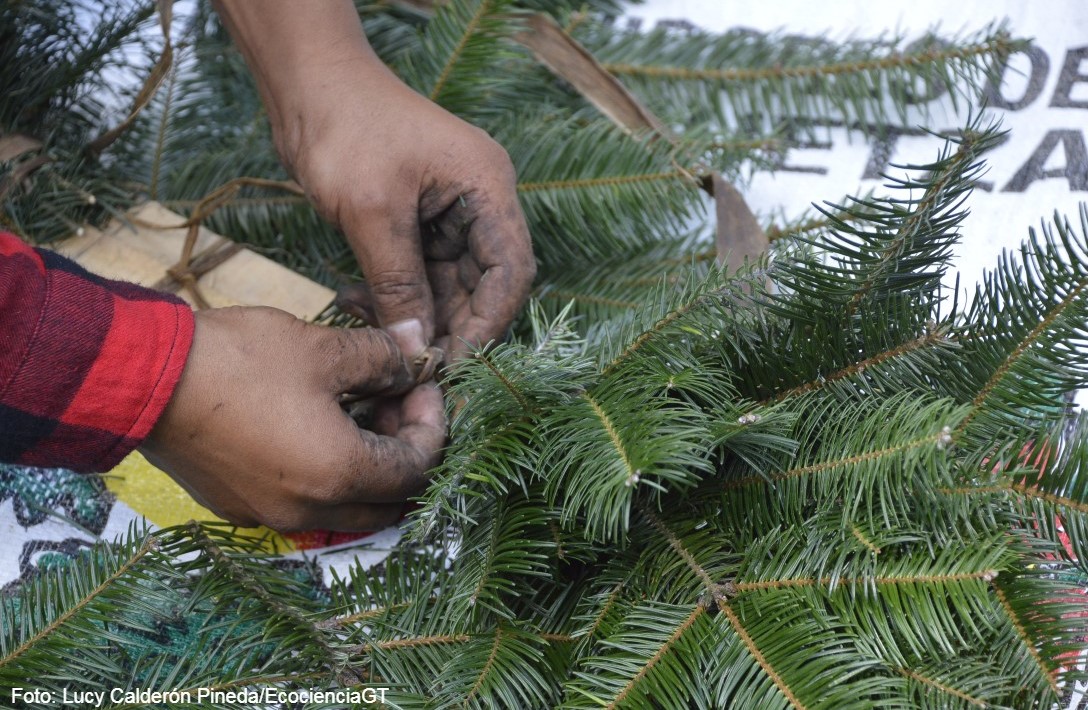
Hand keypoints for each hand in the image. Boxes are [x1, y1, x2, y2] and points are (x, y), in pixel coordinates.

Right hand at [139, 306, 444, 530]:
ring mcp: (270, 516)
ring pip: (347, 506)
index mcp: (339, 477)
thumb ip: (384, 356)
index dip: (432, 424)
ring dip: (368, 464)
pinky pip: (305, 502)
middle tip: (397, 399)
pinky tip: (316, 423)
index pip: (417, 469)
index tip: (422, 384)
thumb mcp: (323, 349)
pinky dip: (328, 473)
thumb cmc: (238, 361)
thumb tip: (420, 348)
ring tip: (359, 405)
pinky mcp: (239, 507)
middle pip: (389, 500)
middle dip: (405, 450)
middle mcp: (309, 511)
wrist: (142, 378)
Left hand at [271, 61, 536, 360]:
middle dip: (448, 326)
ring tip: (370, 327)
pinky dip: (392, 295)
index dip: (489, 322)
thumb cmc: (345, 129)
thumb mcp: (372, 212)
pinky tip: (355, 303)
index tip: (454, 362)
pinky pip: (417, 274)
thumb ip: (398, 283)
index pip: (511, 271)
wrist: (305, 85)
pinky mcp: (416, 223)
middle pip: (483, 285)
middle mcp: (477, 203)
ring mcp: (448, 213)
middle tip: (411, 362)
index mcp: (487, 187)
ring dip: (413, 314)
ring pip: (447, 286)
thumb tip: (416, 347)